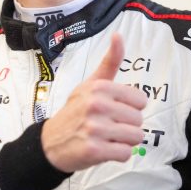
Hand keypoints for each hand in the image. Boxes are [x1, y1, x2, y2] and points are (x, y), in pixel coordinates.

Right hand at [41, 33, 147, 172]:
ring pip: (136, 137)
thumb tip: (118, 35)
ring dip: (125, 141)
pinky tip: (104, 149)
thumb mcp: (89, 84)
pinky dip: (118, 154)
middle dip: (127, 126)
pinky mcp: (94, 150)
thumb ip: (109, 62)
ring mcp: (95, 128)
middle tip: (108, 126)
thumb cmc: (75, 111)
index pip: (140, 100)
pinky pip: (126, 153)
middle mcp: (97, 105)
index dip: (130, 108)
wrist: (50, 142)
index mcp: (99, 88)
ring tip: (107, 138)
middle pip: (139, 120)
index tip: (114, 110)